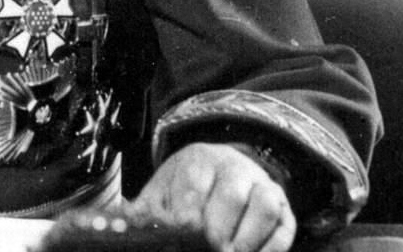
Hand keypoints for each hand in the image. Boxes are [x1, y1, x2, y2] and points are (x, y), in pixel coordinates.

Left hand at [134, 142, 295, 251]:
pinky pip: (284, 225)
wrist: (222, 171)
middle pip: (231, 196)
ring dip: (247, 239)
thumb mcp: (161, 191)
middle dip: (218, 229)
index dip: (187, 214)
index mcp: (198, 159)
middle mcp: (234, 167)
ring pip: (264, 206)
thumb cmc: (185, 189)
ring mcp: (262, 185)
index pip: (194, 183)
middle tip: (208, 247)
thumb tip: (117, 225)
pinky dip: (271, 247)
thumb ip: (143, 210)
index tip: (182, 231)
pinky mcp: (283, 207)